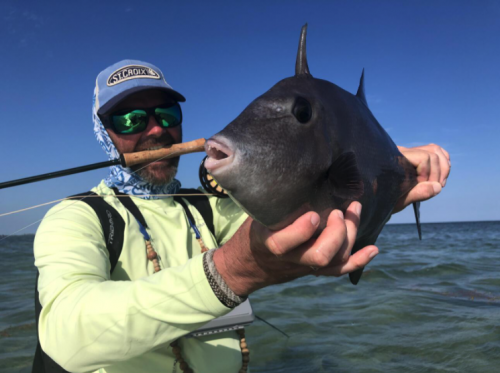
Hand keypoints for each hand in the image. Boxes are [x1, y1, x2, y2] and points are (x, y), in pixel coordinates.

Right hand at [214, 201, 377, 295]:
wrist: (249, 265)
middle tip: (339, 210)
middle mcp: (290, 258)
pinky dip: (359, 260)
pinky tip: (374, 248)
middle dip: (336, 233)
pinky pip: (339, 271)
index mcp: (269, 242)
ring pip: (334, 260)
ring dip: (350, 236)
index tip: (313, 214)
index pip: (284, 244)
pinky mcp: (315, 271)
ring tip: (354, 210)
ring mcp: (305, 266)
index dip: (302, 231)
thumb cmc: (254, 231)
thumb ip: (272, 204)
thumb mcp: (256, 216)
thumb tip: (292, 171)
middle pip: (319, 255)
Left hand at [393, 144, 450, 213]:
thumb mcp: (400, 200)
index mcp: (396, 160)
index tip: (420, 186)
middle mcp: (402, 152)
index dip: (427, 174)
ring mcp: (409, 152)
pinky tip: (440, 177)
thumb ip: (418, 193)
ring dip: (443, 167)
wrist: (379, 198)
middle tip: (435, 187)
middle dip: (437, 172)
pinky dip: (442, 162)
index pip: (424, 157)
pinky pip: (434, 151)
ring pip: (435, 150)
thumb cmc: (386, 200)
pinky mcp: (415, 155)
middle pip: (432, 153)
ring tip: (439, 183)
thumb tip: (437, 187)